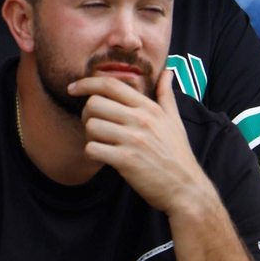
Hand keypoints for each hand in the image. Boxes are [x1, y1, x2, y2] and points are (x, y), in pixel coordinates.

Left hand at [71, 71, 213, 214]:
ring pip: (91, 126)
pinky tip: (103, 156)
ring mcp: (133, 140)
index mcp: (149, 108)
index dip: (86, 83)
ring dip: (90, 135)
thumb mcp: (175, 121)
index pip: (111, 85)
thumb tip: (168, 71)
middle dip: (86, 114)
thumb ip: (166, 94)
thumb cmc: (178, 154)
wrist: (186, 189)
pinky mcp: (126, 160)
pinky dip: (93, 152)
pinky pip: (93, 149)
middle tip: (93, 125)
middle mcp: (140, 120)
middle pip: (94, 103)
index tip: (72, 88)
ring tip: (101, 142)